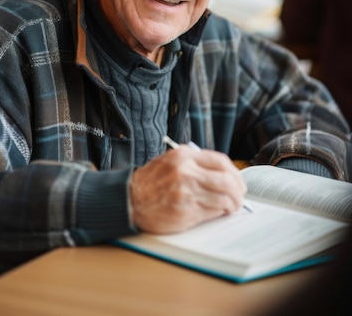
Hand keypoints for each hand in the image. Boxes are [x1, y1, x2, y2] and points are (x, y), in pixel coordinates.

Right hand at [129, 146, 246, 233]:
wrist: (129, 200)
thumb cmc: (149, 183)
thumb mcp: (170, 162)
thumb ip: (193, 164)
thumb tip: (223, 176)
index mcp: (183, 156)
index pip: (220, 161)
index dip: (234, 173)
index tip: (238, 181)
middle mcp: (186, 171)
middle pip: (226, 180)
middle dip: (238, 190)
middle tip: (239, 197)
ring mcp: (186, 191)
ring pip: (223, 197)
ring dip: (232, 204)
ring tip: (231, 207)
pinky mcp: (185, 210)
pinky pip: (213, 211)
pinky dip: (220, 212)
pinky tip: (218, 212)